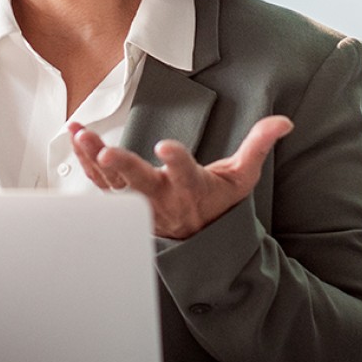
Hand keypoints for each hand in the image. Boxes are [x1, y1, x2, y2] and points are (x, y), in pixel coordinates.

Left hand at [68, 116, 292, 239]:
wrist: (196, 240)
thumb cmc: (218, 203)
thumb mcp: (242, 177)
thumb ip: (258, 145)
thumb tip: (284, 121)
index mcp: (193, 189)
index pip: (186, 175)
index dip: (177, 162)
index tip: (165, 147)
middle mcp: (163, 198)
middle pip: (141, 184)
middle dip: (123, 168)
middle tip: (107, 153)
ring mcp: (139, 202)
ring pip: (113, 183)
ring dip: (94, 159)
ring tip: (81, 135)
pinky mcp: (122, 201)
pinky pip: (100, 183)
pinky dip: (86, 162)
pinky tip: (76, 138)